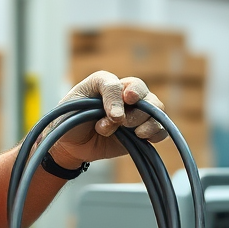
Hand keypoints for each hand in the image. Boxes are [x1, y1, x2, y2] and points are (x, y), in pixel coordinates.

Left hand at [48, 71, 167, 165]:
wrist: (68, 143)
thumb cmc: (69, 117)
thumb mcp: (75, 100)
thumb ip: (100, 99)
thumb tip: (121, 117)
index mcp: (111, 84)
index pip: (125, 85)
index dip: (122, 98)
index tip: (116, 114)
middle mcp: (127, 96)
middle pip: (147, 96)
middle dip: (137, 112)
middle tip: (122, 123)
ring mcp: (136, 114)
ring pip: (157, 111)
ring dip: (147, 123)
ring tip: (132, 133)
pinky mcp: (141, 132)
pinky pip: (160, 130)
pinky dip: (157, 133)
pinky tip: (141, 137)